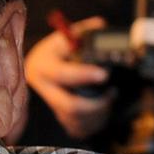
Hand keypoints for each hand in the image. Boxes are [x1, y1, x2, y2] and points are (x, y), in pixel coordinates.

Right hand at [24, 16, 113, 139]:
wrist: (41, 69)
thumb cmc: (57, 51)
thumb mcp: (67, 37)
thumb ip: (84, 32)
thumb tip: (101, 26)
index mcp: (43, 66)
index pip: (62, 74)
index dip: (83, 75)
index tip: (104, 74)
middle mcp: (43, 89)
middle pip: (70, 106)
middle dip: (96, 103)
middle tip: (112, 93)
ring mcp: (50, 105)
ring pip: (78, 119)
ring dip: (99, 112)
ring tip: (109, 97)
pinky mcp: (59, 118)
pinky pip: (79, 128)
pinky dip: (95, 120)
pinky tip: (101, 107)